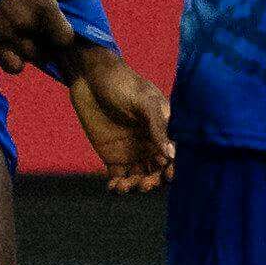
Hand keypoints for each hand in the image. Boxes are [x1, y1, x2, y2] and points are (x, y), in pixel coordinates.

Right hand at [0, 0, 87, 75]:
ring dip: (32, 53)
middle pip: (49, 51)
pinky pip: (12, 66)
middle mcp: (28, 27)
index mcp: (43, 7)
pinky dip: (15, 61)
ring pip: (32, 59)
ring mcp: (10, 38)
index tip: (58, 29)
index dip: (64, 35)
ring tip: (25, 40)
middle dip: (48, 45)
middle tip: (41, 34)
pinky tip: (11, 47)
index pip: (66, 37)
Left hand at [64, 45, 172, 193]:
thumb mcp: (143, 101)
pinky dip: (117, 186)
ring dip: (135, 186)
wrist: (90, 78)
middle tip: (144, 184)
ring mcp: (132, 152)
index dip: (174, 169)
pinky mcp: (112, 156)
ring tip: (125, 185)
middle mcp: (151, 144)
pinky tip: (114, 187)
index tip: (168, 176)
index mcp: (164, 130)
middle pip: (159, 172)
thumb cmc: (122, 84)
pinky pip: (118, 177)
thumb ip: (158, 126)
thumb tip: (173, 154)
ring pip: (140, 178)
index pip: (175, 155)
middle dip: (154, 182)